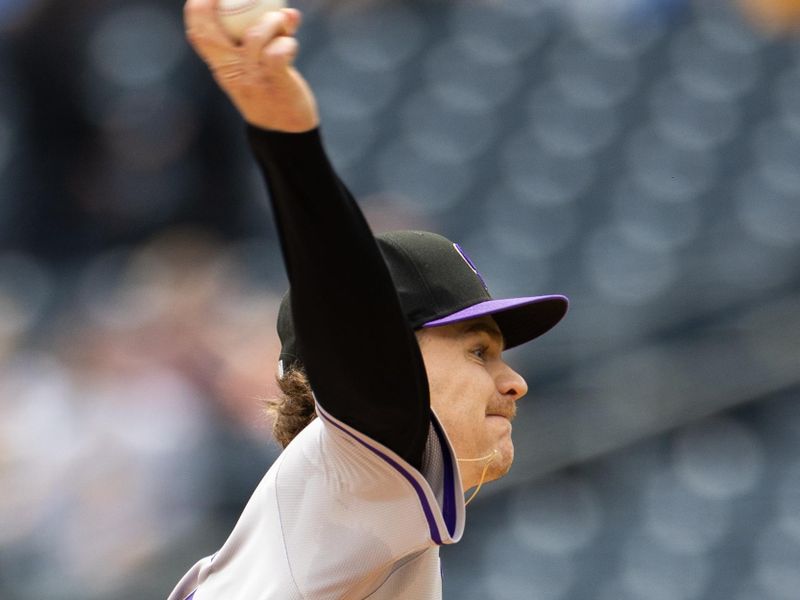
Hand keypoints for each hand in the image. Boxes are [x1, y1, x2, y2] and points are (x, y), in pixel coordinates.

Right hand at [184, 0, 318, 131]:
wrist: (284, 132)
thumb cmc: (271, 91)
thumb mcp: (257, 66)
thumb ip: (268, 39)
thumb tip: (286, 11)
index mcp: (221, 64)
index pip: (198, 32)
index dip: (198, 7)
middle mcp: (231, 69)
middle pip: (210, 32)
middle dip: (215, 3)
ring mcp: (251, 76)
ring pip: (254, 36)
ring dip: (272, 22)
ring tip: (284, 21)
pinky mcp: (274, 81)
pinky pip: (278, 53)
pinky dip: (288, 43)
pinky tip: (292, 42)